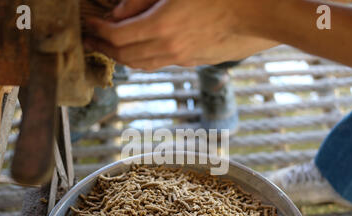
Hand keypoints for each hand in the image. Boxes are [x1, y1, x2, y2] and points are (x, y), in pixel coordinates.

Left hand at [83, 0, 263, 69]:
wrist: (261, 13)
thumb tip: (118, 13)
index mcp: (162, 26)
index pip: (117, 37)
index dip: (99, 32)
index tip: (90, 25)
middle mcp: (169, 49)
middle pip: (126, 56)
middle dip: (105, 48)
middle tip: (93, 40)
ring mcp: (183, 58)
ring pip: (143, 65)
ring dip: (124, 57)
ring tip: (112, 48)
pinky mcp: (195, 61)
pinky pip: (161, 63)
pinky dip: (145, 58)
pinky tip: (144, 49)